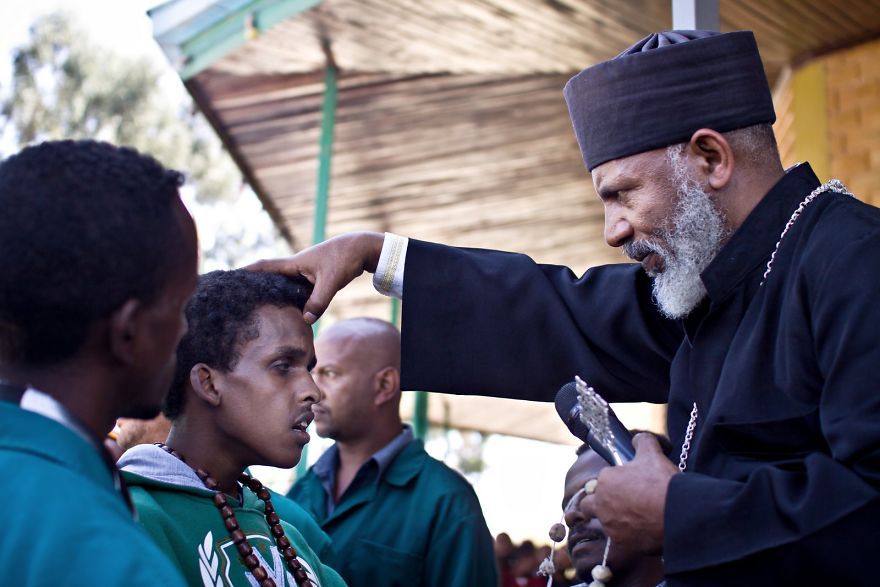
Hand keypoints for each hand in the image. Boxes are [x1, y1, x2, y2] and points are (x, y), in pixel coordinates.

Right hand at [247, 231, 384, 323]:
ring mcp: (305, 273)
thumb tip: (306, 320)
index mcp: (294, 264)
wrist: (361, 249)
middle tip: (237, 297)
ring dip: (273, 294)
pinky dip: (291, 300)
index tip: (230, 277)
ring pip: (284, 286)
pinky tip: (288, 312)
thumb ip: (319, 301)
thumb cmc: (344, 259)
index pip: (264, 267)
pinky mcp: (314, 279)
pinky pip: (297, 291)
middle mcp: (296, 268)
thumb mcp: (330, 281)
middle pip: (270, 277)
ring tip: (257, 308)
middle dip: (255, 285)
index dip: (247, 272)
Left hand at [581, 432, 677, 553]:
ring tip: (635, 518)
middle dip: (597, 504)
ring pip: (604, 523)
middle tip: (618, 504)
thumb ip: (642, 442)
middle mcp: (601, 503)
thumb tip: (637, 439)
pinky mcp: (621, 543)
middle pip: (588, 505)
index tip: (625, 486)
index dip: (612, 483)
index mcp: (605, 480)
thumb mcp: (652, 454)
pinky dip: (628, 535)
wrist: (678, 513)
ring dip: (613, 520)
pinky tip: (642, 530)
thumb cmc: (662, 482)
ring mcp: (609, 525)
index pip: (600, 481)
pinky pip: (619, 539)